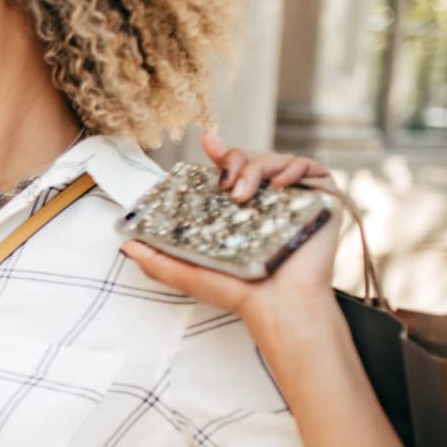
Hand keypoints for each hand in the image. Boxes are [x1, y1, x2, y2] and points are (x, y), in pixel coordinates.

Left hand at [121, 131, 339, 329]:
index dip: (221, 152)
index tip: (208, 142)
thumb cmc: (239, 291)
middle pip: (251, 158)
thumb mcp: (188, 272)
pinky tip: (280, 184)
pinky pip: (310, 166)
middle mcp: (268, 198)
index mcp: (240, 208)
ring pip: (275, 158)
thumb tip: (124, 243)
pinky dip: (294, 167)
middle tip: (225, 185)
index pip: (229, 169)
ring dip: (256, 168)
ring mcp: (295, 196)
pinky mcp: (322, 198)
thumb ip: (156, 258)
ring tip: (245, 195)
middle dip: (235, 161)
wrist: (279, 304)